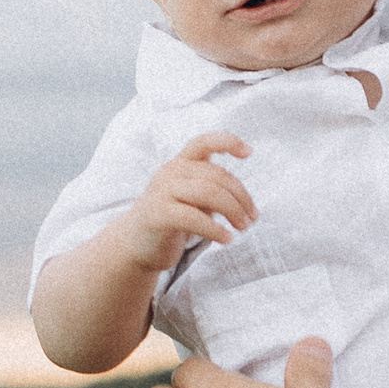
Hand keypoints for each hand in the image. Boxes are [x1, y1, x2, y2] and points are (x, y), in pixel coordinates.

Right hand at [125, 133, 256, 273]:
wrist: (135, 245)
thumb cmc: (170, 221)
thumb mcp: (193, 201)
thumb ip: (212, 192)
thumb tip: (244, 201)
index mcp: (180, 164)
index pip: (203, 142)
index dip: (227, 142)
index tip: (248, 152)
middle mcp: (170, 172)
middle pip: (216, 176)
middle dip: (241, 197)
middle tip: (253, 218)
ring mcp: (162, 191)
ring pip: (208, 193)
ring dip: (233, 210)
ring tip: (243, 227)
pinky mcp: (158, 214)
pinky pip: (193, 218)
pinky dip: (215, 229)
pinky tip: (227, 239)